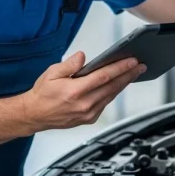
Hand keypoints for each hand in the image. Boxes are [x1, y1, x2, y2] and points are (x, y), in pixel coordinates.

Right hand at [19, 51, 145, 131]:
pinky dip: (114, 93)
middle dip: (128, 75)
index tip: (132, 61)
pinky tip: (119, 85)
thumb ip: (69, 64)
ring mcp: (88, 113)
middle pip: (112, 87)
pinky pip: (106, 103)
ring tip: (133, 73)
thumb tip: (83, 56)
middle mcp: (84, 104)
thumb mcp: (51, 73)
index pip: (104, 77)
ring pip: (111, 96)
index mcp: (75, 91)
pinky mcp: (89, 119)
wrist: (34, 115)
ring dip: (124, 84)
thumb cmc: (42, 94)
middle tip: (140, 65)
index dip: (120, 68)